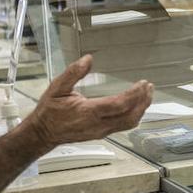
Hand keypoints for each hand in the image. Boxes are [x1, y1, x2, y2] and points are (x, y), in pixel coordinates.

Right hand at [25, 55, 152, 146]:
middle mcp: (98, 124)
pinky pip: (123, 126)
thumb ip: (73, 73)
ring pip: (129, 123)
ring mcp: (101, 131)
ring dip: (141, 109)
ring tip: (147, 95)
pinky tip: (136, 105)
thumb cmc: (49, 112)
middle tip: (149, 88)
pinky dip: (134, 115)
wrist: (43, 133)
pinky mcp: (102, 133)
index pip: (119, 105)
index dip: (134, 95)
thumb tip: (88, 59)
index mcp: (88, 112)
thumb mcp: (57, 88)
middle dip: (143, 102)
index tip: (143, 84)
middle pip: (130, 117)